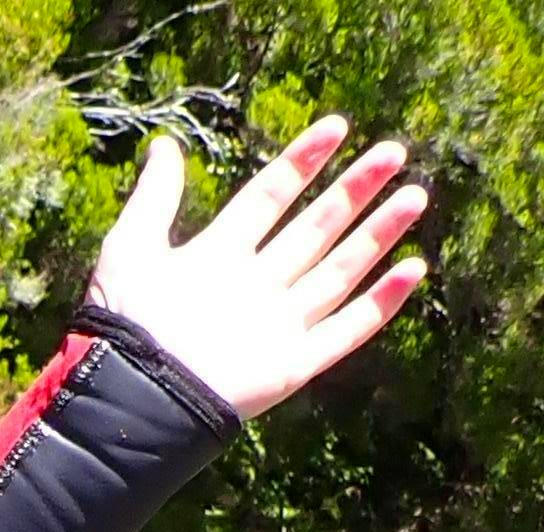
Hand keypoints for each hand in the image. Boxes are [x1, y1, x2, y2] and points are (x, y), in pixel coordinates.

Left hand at [87, 118, 427, 422]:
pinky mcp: (293, 364)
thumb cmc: (127, 325)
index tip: (337, 126)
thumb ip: (155, 197)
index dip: (302, 162)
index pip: (269, 198)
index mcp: (219, 256)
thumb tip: (165, 144)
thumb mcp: (132, 248)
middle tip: (394, 152)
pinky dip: (381, 303)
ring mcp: (277, 325)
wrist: (134, 394)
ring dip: (378, 235)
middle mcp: (255, 287)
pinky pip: (347, 330)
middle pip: (315, 229)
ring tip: (416, 195)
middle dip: (355, 191)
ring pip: (340, 271)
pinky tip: (413, 269)